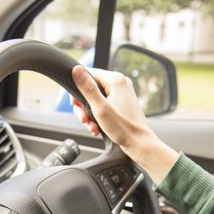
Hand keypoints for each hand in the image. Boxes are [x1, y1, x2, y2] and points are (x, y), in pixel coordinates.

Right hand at [71, 65, 178, 184]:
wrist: (139, 143)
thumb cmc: (123, 128)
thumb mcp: (100, 108)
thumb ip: (87, 88)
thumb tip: (76, 69)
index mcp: (115, 80)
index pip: (88, 74)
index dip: (77, 89)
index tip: (75, 105)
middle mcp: (120, 83)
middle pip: (91, 88)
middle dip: (84, 107)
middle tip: (84, 120)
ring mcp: (122, 93)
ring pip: (96, 98)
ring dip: (90, 114)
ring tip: (92, 127)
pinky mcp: (122, 102)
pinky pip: (104, 105)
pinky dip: (98, 116)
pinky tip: (97, 128)